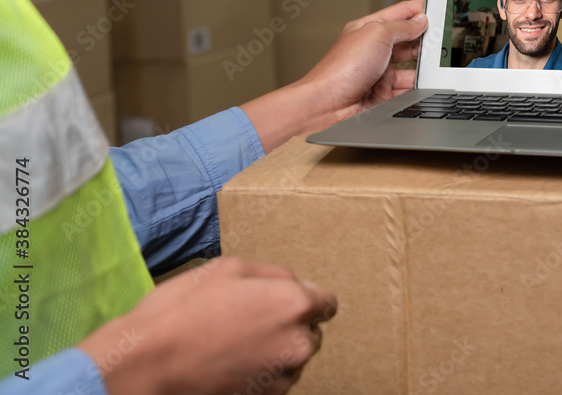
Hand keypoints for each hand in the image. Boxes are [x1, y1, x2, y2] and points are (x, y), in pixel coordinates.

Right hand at [79, 257, 336, 394]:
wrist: (145, 366)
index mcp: (294, 304)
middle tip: (250, 321)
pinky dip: (261, 374)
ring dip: (276, 351)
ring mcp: (282, 377)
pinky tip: (230, 364)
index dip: (306, 299)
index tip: (283, 302)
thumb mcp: (229, 269)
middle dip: (290, 325)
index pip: (327, 303)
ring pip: (293, 360)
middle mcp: (298, 343)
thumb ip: (274, 275)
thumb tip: (298, 284)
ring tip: (235, 344)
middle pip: (310, 333)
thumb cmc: (182, 310)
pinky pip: (274, 382)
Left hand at [241, 0, 427, 151]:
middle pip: (408, 41)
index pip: (400, 14)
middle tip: (442, 40)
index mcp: (370, 29)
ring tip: (435, 66)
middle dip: (425, 41)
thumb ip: (402, 27)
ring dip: (422, 67)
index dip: (419, 10)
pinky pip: (407, 89)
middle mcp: (374, 50)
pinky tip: (425, 85)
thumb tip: (420, 21)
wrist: (328, 106)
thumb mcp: (377, 35)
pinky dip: (417, 88)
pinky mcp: (383, 94)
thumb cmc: (341, 69)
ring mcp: (379, 73)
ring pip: (411, 67)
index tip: (438, 7)